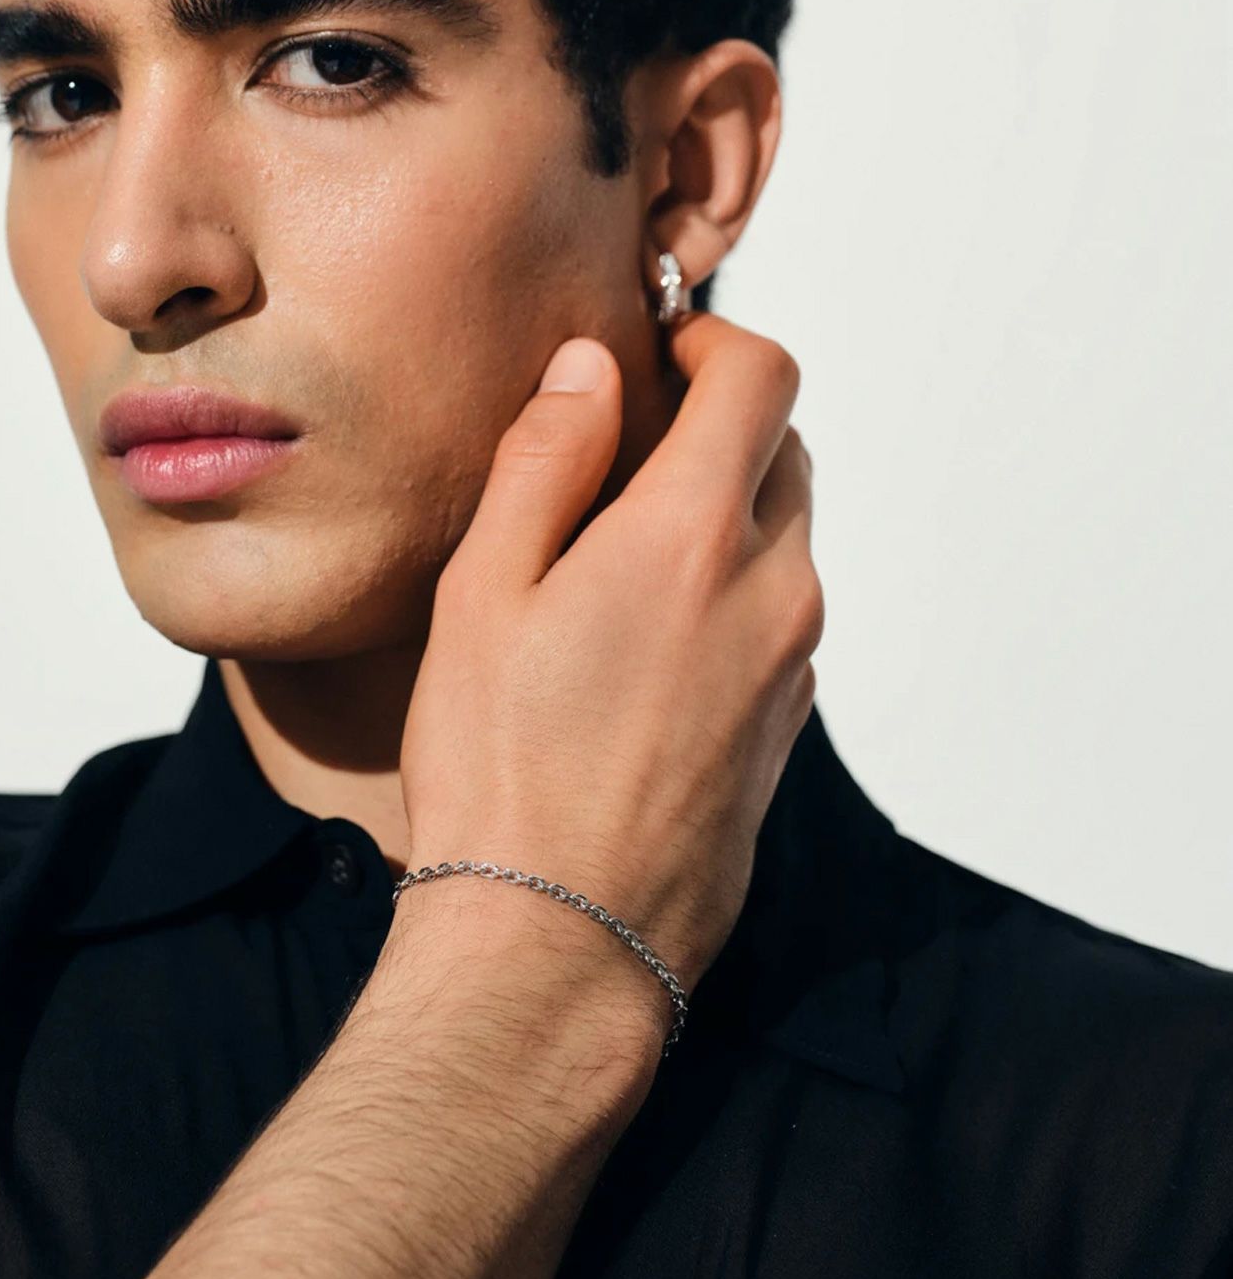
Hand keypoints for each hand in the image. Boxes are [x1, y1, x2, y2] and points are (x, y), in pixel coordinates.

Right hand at [397, 311, 822, 1016]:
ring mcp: (793, 665)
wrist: (558, 940)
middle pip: (785, 451)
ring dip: (726, 510)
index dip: (717, 338)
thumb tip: (591, 367)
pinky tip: (647, 639)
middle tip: (629, 447)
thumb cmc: (499, 765)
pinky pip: (780, 615)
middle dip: (720, 423)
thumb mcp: (485, 591)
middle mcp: (771, 590)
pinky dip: (734, 588)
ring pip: (787, 536)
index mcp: (692, 537)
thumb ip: (547, 459)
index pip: (762, 378)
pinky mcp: (788, 725)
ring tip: (623, 552)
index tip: (664, 352)